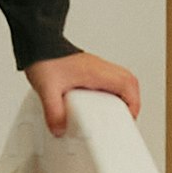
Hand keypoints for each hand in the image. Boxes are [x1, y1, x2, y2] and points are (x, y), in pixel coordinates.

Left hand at [24, 51, 144, 145]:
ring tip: (116, 111)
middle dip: (132, 100)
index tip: (128, 117)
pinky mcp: (89, 68)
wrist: (38, 42)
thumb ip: (53, 112)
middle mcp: (99, 68)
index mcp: (97, 72)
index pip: (128, 85)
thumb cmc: (45, 58)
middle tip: (125, 116)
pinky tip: (100, 101)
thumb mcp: (47, 89)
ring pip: (122, 78)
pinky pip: (110, 78)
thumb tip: (60, 129)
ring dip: (124, 94)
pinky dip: (112, 90)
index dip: (133, 103)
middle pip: (130, 81)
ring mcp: (96, 66)